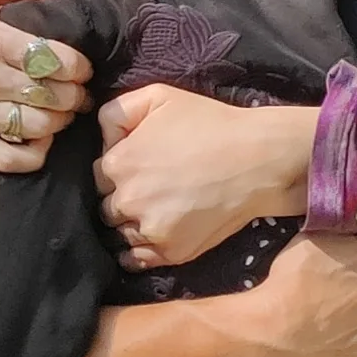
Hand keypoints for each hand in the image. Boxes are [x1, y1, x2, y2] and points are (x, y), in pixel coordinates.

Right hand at [0, 0, 93, 173]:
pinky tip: (39, 140)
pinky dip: (35, 155)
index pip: (55, 60)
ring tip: (61, 113)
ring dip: (60, 122)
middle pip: (53, 97)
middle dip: (75, 96)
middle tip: (78, 92)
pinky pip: (9, 160)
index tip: (82, 68)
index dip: (80, 67)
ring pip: (38, 128)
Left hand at [95, 86, 312, 268]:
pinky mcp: (171, 252)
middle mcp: (127, 200)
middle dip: (124, 198)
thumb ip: (116, 111)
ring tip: (158, 210)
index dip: (119, 170)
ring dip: (132, 224)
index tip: (139, 167)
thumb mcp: (158, 96)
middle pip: (108, 207)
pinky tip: (153, 234)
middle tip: (151, 189)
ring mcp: (149, 230)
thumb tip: (102, 139)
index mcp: (118, 163)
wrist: (256, 159)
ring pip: (121, 233)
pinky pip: (138, 260)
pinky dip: (140, 251)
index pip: (99, 175)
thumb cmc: (209, 122)